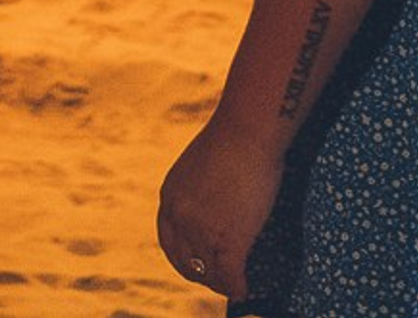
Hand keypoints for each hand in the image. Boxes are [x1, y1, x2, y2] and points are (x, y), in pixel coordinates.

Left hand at [156, 117, 281, 301]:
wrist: (248, 129)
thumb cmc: (233, 139)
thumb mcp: (199, 167)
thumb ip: (197, 191)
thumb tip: (212, 205)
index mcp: (169, 196)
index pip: (169, 241)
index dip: (183, 258)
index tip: (197, 266)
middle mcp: (179, 216)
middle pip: (185, 262)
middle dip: (202, 275)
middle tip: (218, 281)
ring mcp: (202, 230)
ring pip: (209, 273)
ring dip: (221, 283)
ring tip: (234, 286)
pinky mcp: (228, 239)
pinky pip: (230, 276)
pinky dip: (238, 287)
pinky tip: (245, 289)